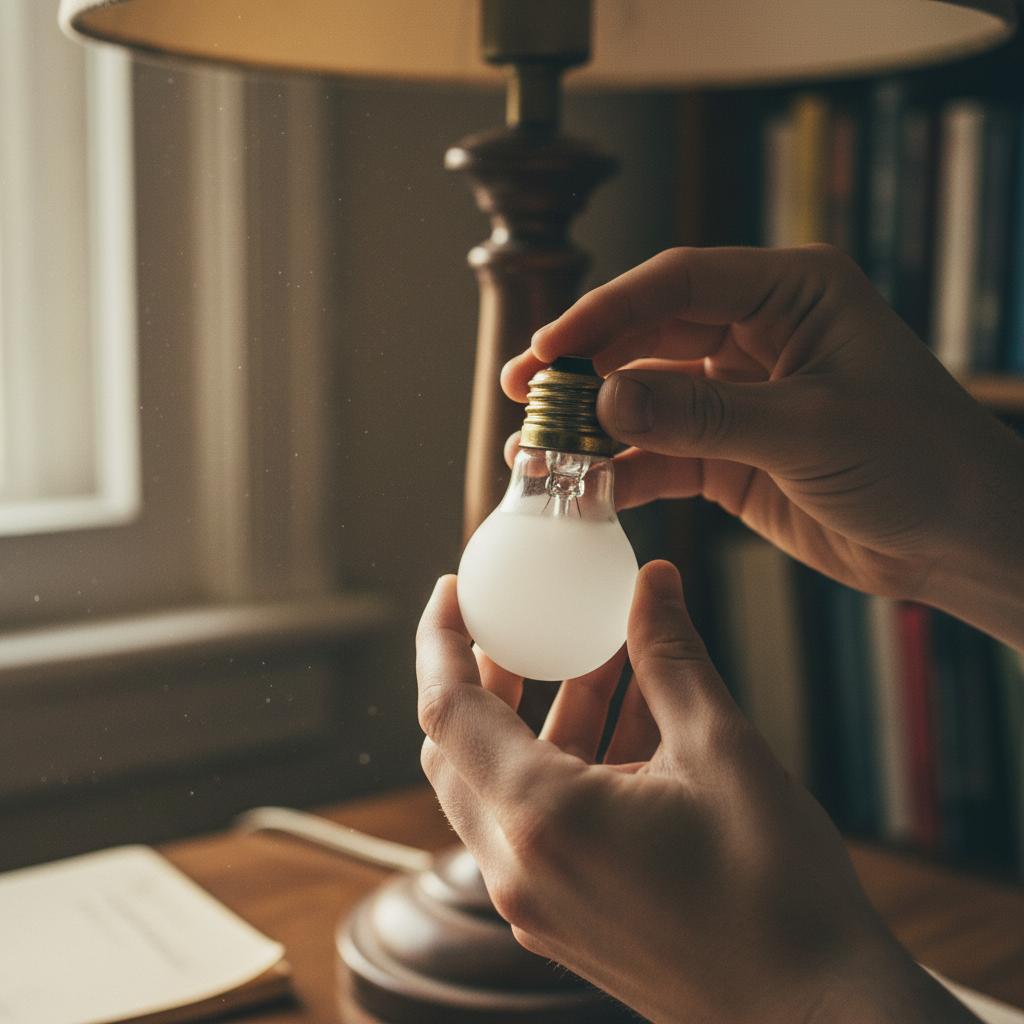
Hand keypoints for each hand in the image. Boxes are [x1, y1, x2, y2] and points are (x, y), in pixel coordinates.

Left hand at [417, 560, 981, 1023]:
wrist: (817, 1017)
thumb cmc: (777, 893)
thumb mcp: (722, 750)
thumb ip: (670, 656)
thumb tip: (652, 582)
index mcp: (541, 820)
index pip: (447, 708)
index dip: (440, 638)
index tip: (452, 592)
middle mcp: (518, 869)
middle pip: (461, 748)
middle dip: (486, 677)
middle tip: (523, 626)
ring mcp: (537, 904)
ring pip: (501, 786)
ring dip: (539, 719)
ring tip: (599, 663)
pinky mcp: (566, 920)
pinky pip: (537, 825)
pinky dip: (565, 767)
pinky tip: (630, 727)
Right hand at [502, 246, 1023, 648]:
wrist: (957, 539)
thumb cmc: (918, 461)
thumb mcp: (808, 429)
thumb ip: (703, 415)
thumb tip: (605, 400)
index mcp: (790, 293)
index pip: (676, 283)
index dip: (605, 312)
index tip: (549, 349)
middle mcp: (758, 334)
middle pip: (648, 337)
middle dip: (585, 368)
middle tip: (525, 394)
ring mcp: (739, 396)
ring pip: (646, 399)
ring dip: (594, 425)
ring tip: (536, 449)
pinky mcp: (730, 453)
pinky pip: (662, 455)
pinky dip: (624, 472)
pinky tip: (585, 489)